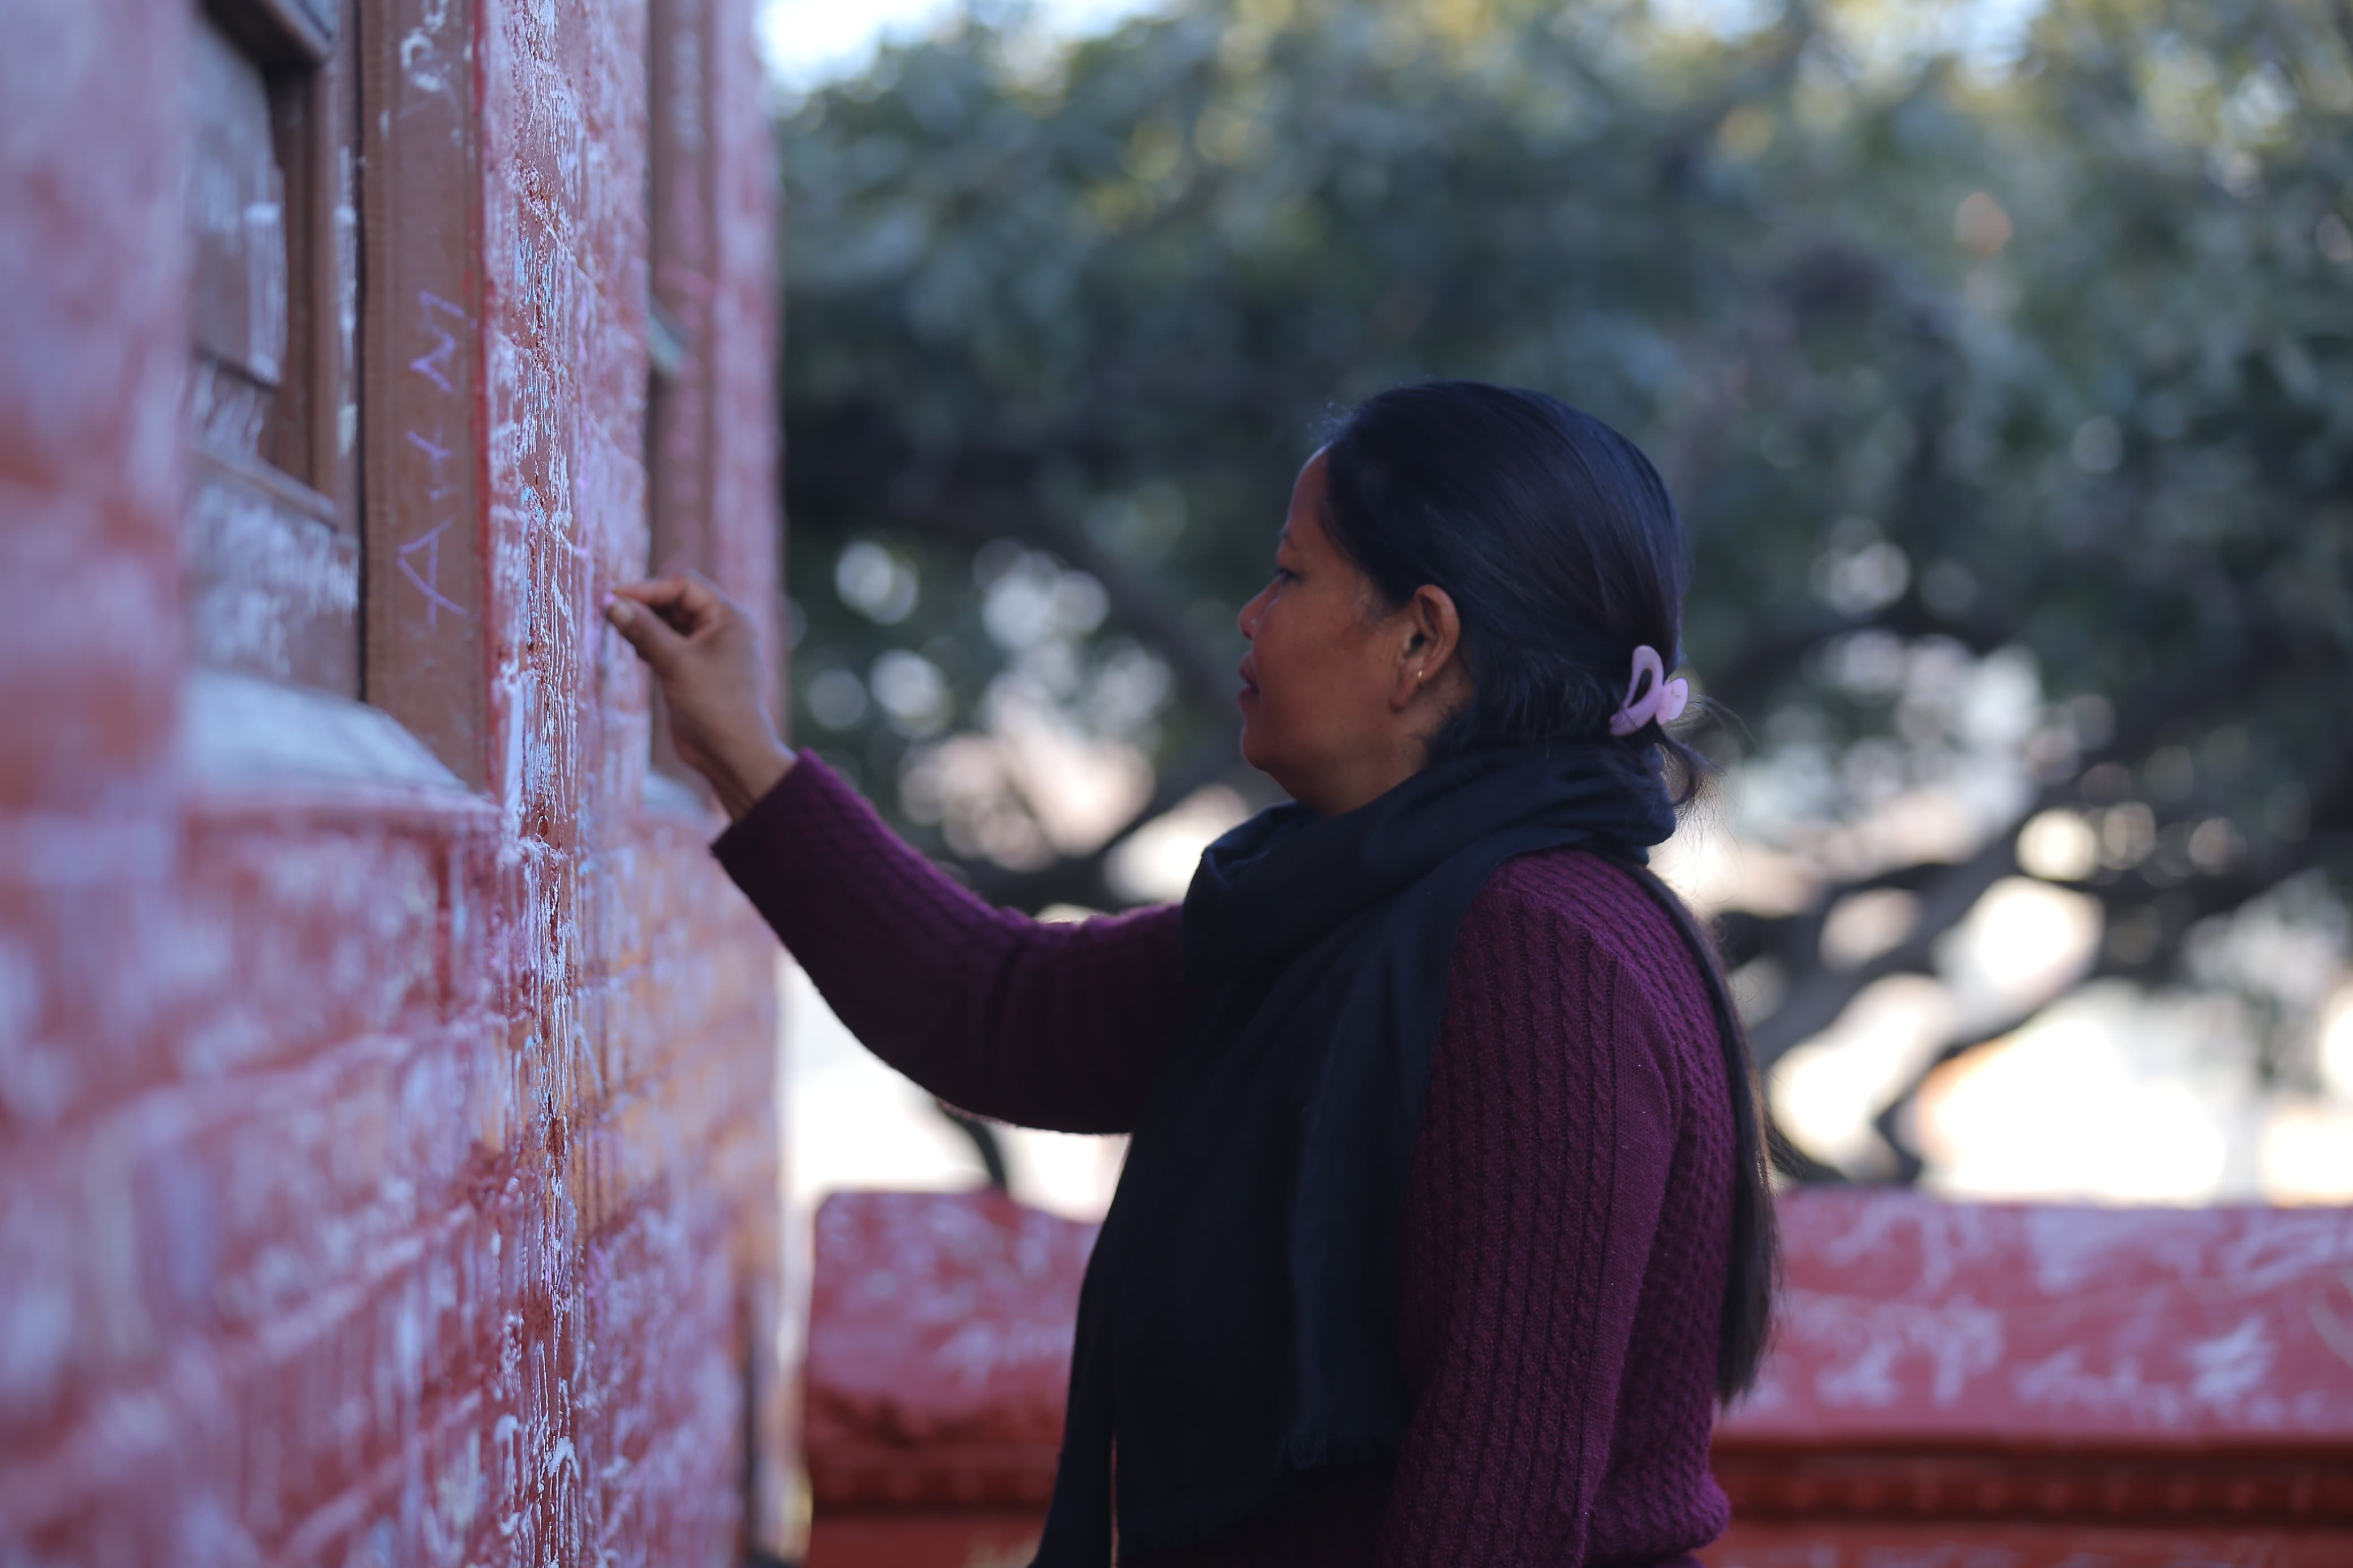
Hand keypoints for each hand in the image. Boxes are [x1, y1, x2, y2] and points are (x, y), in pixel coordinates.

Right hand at [606, 572, 794, 818]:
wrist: (731, 754)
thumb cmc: (715, 706)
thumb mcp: (676, 663)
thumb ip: (645, 631)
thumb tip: (612, 604)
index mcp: (729, 618)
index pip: (685, 586)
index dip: (649, 589)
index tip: (614, 598)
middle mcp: (721, 629)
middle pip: (676, 602)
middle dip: (644, 605)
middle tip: (609, 612)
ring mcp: (707, 650)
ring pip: (669, 624)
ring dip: (644, 624)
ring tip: (615, 628)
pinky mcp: (693, 670)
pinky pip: (667, 645)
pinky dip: (648, 643)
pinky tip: (631, 648)